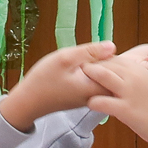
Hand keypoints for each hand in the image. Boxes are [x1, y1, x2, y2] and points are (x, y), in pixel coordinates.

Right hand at [0, 41, 138, 131]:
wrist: (28, 101)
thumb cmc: (43, 79)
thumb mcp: (65, 59)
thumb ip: (89, 52)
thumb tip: (113, 46)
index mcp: (95, 87)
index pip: (119, 71)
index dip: (116, 57)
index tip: (104, 50)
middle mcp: (97, 96)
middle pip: (117, 78)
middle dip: (115, 63)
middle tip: (100, 52)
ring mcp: (92, 98)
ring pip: (108, 81)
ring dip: (106, 68)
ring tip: (95, 58)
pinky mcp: (86, 98)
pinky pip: (100, 84)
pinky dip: (98, 74)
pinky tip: (88, 66)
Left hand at [83, 56, 147, 147]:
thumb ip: (134, 80)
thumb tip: (118, 78)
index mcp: (139, 69)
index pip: (112, 58)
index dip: (98, 61)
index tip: (88, 66)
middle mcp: (133, 76)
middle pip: (104, 63)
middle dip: (89, 67)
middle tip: (76, 74)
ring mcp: (129, 92)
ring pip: (100, 76)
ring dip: (87, 79)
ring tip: (78, 86)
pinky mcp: (125, 109)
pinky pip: (100, 101)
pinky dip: (92, 102)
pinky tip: (91, 105)